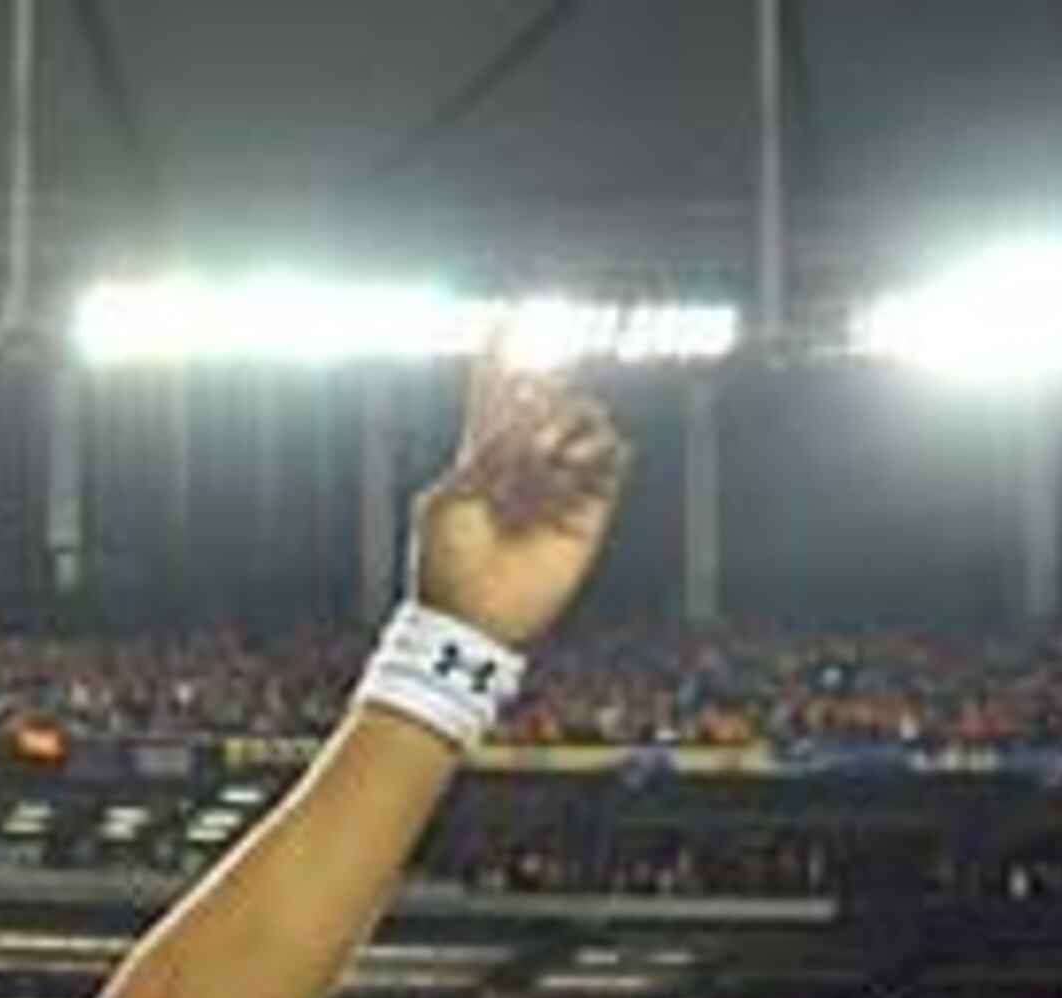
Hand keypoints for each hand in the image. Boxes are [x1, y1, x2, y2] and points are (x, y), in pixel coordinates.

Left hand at [408, 353, 630, 650]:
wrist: (474, 619)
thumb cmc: (447, 564)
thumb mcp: (449, 498)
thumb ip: (487, 450)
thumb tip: (526, 412)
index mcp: (481, 457)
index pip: (495, 394)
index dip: (503, 354)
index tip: (511, 313)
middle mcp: (525, 463)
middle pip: (546, 398)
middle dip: (537, 406)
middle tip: (521, 447)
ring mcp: (559, 484)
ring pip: (585, 420)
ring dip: (567, 429)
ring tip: (545, 466)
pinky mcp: (590, 510)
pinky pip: (614, 458)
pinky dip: (599, 452)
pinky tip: (574, 470)